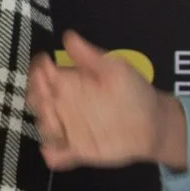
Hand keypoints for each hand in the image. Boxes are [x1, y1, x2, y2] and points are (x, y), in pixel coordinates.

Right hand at [28, 31, 188, 171]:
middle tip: (48, 100)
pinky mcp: (78, 150)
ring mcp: (70, 128)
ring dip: (45, 126)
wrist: (153, 123)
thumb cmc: (134, 91)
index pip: (41, 75)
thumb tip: (68, 36)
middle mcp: (65, 105)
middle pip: (36, 101)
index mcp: (70, 83)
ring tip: (57, 126)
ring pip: (44, 127)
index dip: (37, 73)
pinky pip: (58, 154)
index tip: (45, 71)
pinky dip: (52, 155)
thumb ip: (90, 56)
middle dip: (36, 99)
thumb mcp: (115, 69)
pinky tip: (55, 152)